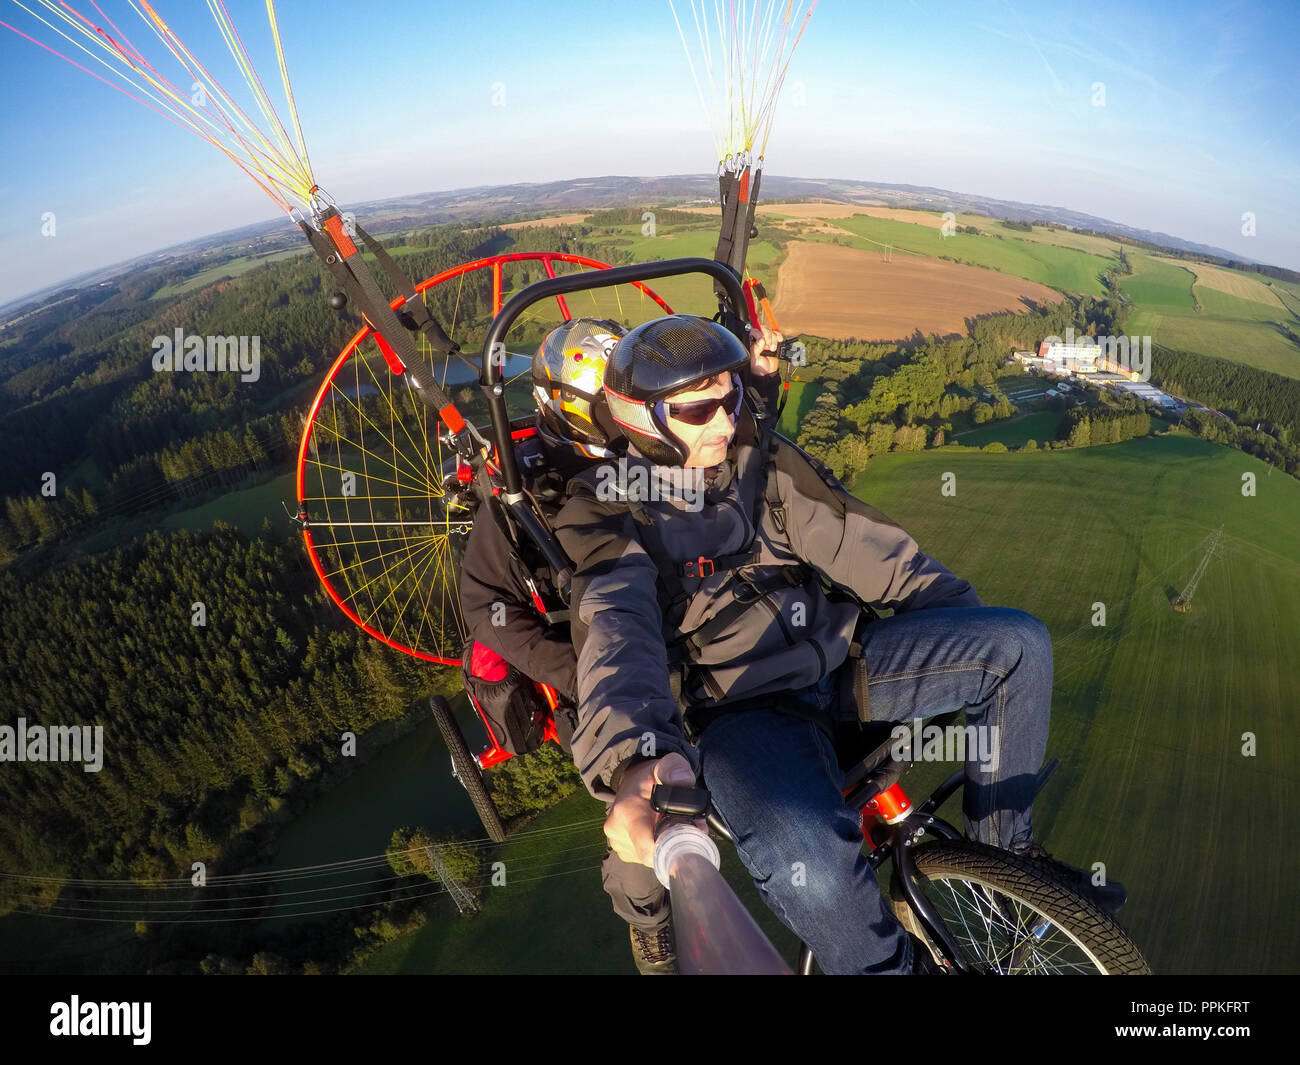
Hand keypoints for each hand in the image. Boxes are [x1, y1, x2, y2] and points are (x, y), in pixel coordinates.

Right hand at [605, 752, 695, 867]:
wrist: (631, 783)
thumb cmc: (650, 776)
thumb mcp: (665, 764)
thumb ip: (675, 768)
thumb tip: (684, 780)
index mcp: (627, 812)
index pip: (647, 846)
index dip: (670, 849)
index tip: (687, 839)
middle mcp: (617, 830)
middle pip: (653, 854)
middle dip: (672, 845)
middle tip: (686, 827)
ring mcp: (618, 842)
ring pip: (650, 857)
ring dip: (664, 845)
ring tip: (669, 825)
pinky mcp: (622, 849)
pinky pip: (644, 856)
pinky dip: (655, 847)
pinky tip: (657, 831)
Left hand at [749, 323, 782, 376]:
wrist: (767, 373)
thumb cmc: (758, 367)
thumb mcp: (753, 359)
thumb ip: (755, 349)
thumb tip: (761, 340)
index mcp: (749, 342)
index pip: (753, 330)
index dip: (759, 333)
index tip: (762, 341)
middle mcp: (757, 339)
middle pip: (762, 328)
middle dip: (767, 336)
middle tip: (768, 345)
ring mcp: (765, 339)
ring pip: (770, 331)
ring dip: (773, 339)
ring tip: (772, 349)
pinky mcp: (773, 341)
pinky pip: (777, 334)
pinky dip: (778, 337)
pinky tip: (778, 342)